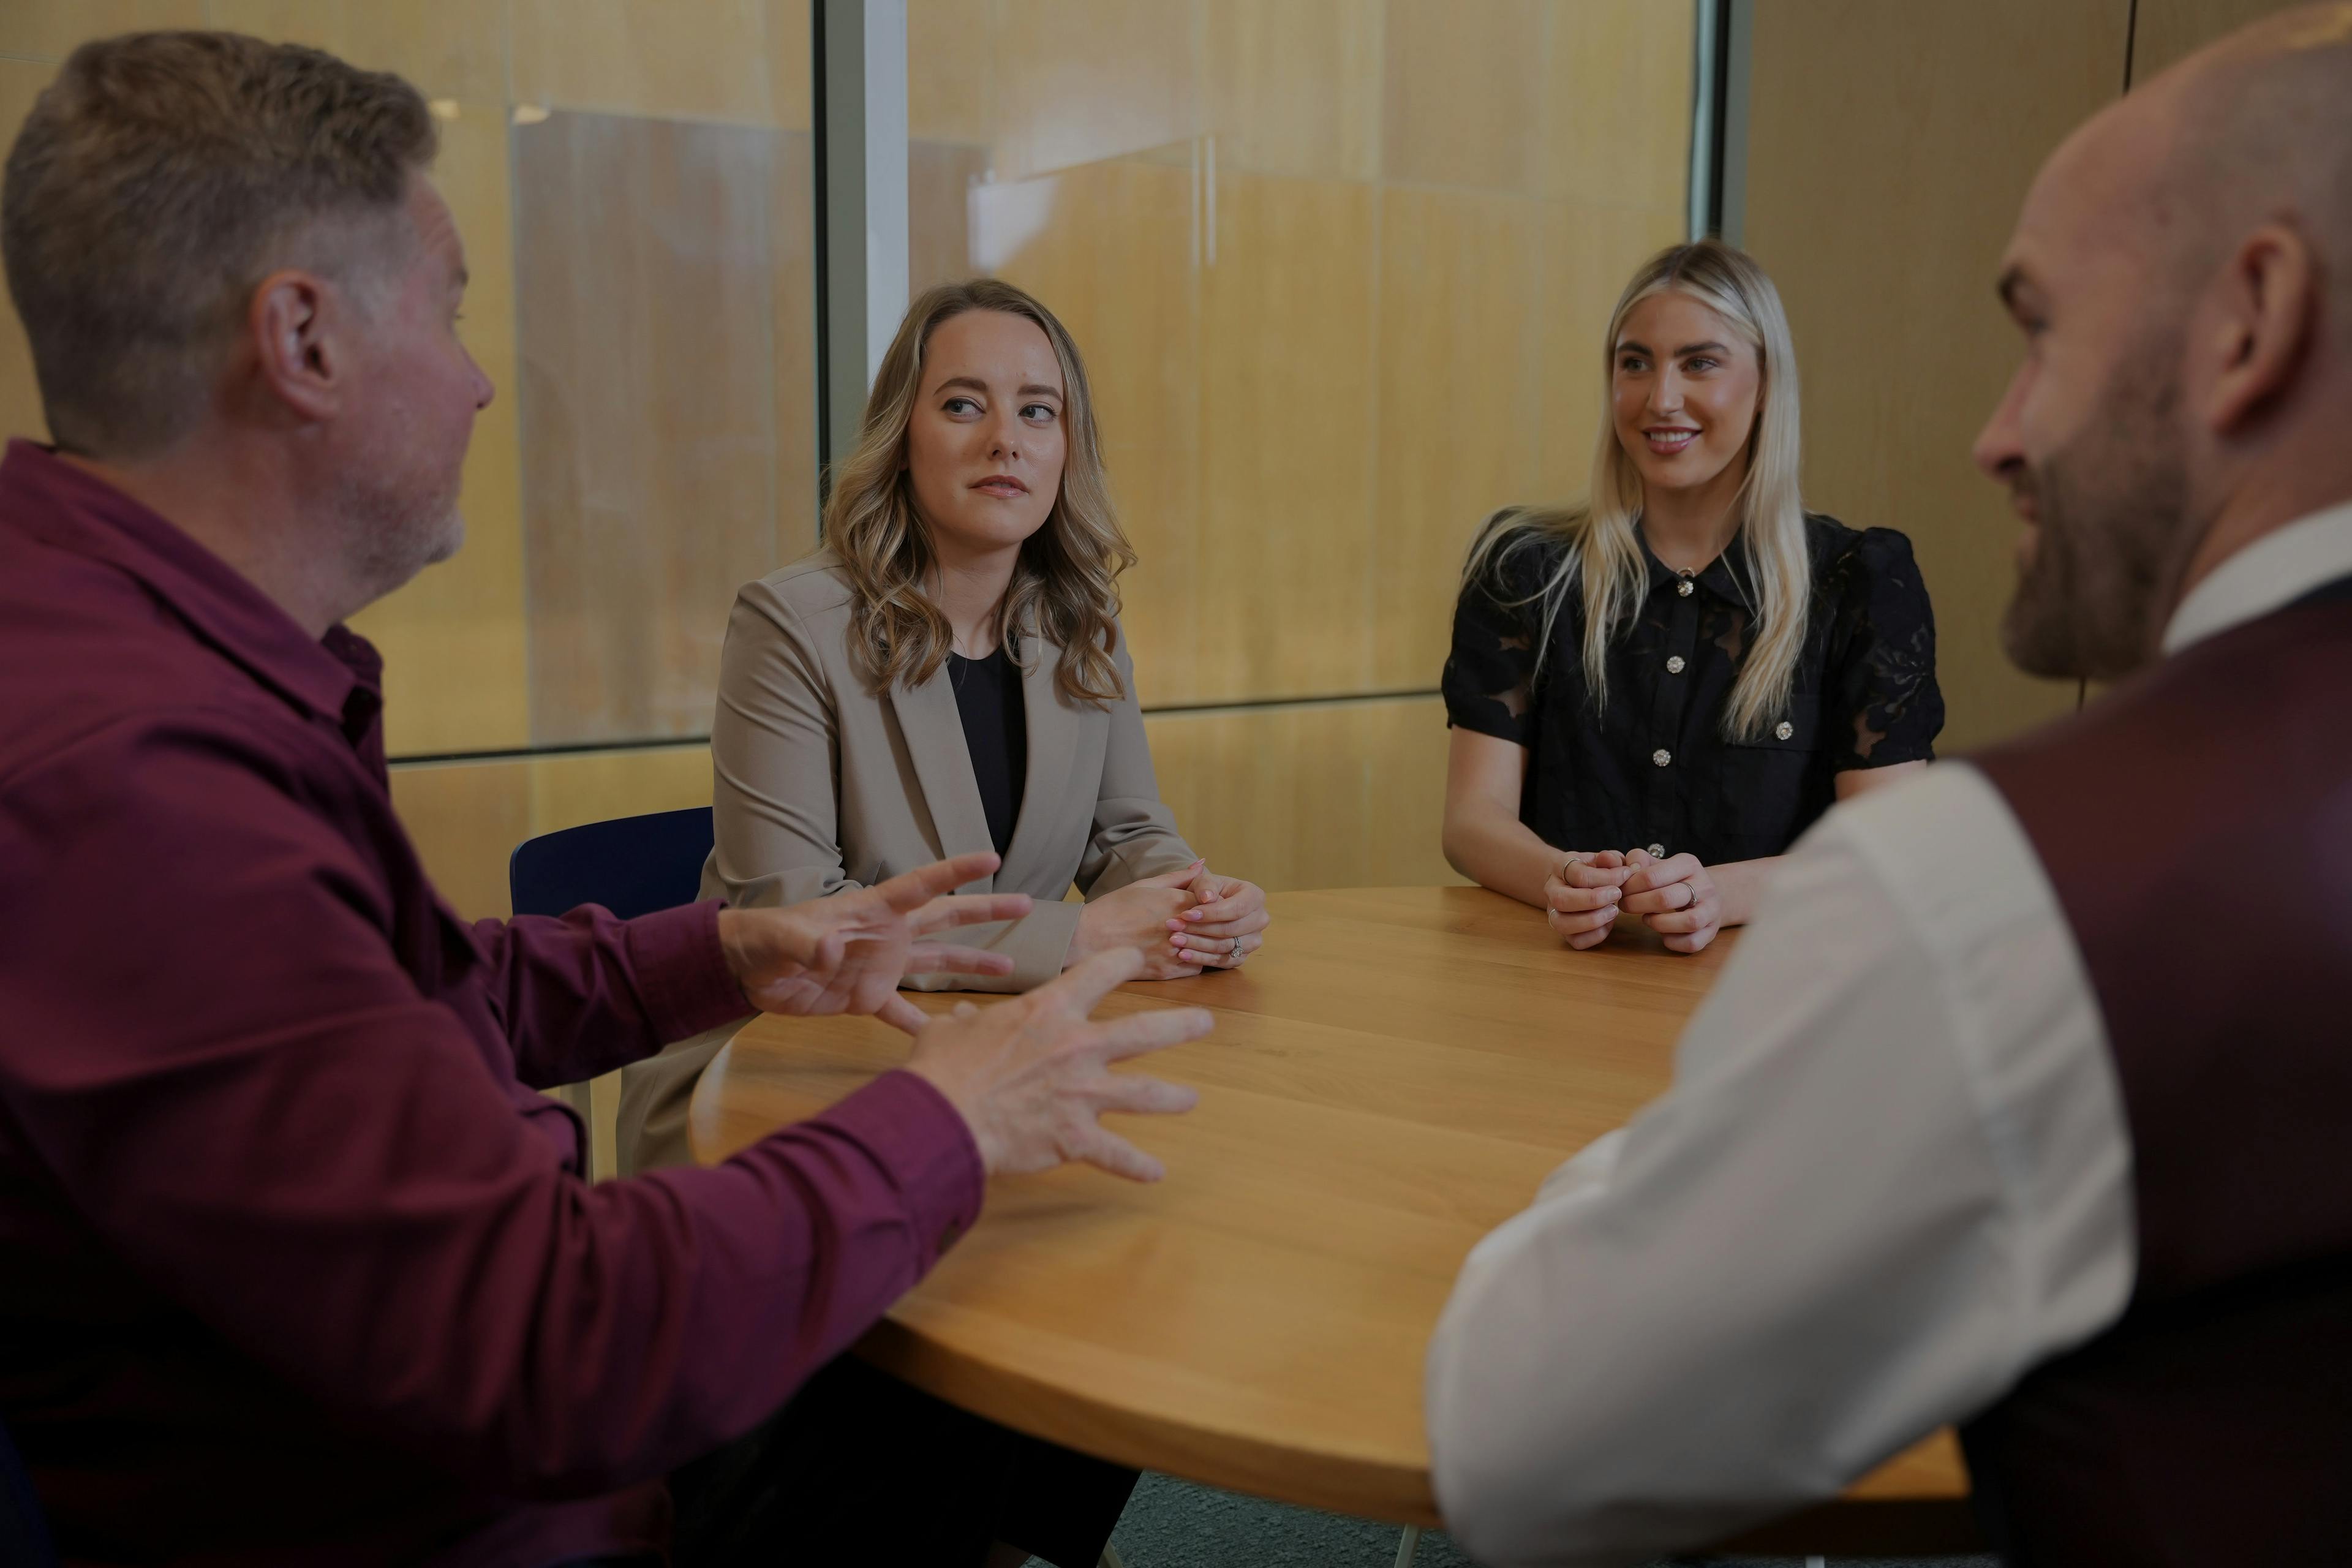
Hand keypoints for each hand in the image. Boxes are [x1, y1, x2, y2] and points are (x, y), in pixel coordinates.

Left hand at [718, 852, 1032, 1031]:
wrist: (749, 972)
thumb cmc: (764, 940)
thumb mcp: (782, 936)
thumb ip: (807, 941)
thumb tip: (830, 953)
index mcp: (873, 911)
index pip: (922, 886)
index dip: (956, 871)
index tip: (992, 857)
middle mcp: (887, 935)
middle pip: (946, 919)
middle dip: (986, 911)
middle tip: (1026, 904)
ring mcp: (882, 966)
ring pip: (938, 962)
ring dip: (972, 964)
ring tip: (1011, 968)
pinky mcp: (868, 997)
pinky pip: (905, 1012)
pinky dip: (927, 1025)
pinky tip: (953, 1037)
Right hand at [906, 948, 1209, 1180]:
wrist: (942, 1116)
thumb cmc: (942, 1069)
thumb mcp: (948, 1030)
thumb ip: (965, 1022)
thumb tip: (963, 1019)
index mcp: (1050, 1010)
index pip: (1100, 972)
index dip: (1121, 961)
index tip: (1134, 959)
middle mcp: (1078, 1046)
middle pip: (1144, 1031)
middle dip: (1180, 1026)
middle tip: (1205, 1023)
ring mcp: (1082, 1092)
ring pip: (1145, 1092)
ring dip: (1173, 1096)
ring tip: (1192, 1099)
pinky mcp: (1076, 1136)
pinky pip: (1116, 1154)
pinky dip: (1137, 1166)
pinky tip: (1156, 1173)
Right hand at [1069, 860, 1210, 979]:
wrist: (1088, 938)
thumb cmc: (1114, 908)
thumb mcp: (1145, 885)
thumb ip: (1178, 876)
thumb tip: (1203, 864)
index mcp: (1175, 902)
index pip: (1213, 902)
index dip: (1212, 904)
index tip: (1206, 906)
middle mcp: (1179, 927)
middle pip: (1214, 927)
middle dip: (1212, 925)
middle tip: (1207, 924)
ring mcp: (1174, 950)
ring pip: (1207, 949)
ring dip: (1204, 944)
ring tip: (1195, 939)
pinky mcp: (1167, 971)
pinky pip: (1195, 967)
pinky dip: (1193, 961)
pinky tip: (1183, 953)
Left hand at [1166, 862, 1268, 969]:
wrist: (1209, 907)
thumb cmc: (1208, 891)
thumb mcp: (1204, 882)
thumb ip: (1205, 886)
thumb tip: (1207, 898)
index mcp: (1255, 897)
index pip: (1236, 908)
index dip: (1211, 913)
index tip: (1185, 914)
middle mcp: (1259, 920)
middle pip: (1231, 929)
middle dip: (1199, 929)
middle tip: (1174, 927)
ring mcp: (1253, 941)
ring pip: (1225, 946)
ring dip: (1197, 945)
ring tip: (1174, 940)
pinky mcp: (1241, 956)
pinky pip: (1222, 961)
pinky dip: (1201, 958)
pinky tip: (1182, 954)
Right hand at [1544, 850, 1630, 949]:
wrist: (1573, 880)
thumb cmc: (1592, 869)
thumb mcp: (1601, 858)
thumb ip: (1610, 859)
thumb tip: (1615, 862)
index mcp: (1559, 868)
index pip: (1578, 874)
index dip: (1606, 876)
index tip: (1626, 874)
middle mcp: (1552, 891)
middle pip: (1562, 900)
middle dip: (1593, 900)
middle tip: (1617, 894)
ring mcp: (1554, 913)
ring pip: (1562, 924)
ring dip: (1592, 920)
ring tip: (1614, 911)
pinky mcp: (1564, 932)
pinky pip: (1576, 941)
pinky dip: (1596, 935)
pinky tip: (1608, 923)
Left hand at [1620, 849, 1723, 953]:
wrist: (1709, 892)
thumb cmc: (1674, 879)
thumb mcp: (1658, 863)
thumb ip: (1638, 861)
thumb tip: (1625, 868)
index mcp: (1688, 864)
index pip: (1651, 876)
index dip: (1629, 887)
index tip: (1620, 891)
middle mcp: (1704, 885)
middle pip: (1665, 899)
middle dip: (1636, 905)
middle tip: (1624, 906)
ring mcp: (1711, 910)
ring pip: (1687, 922)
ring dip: (1658, 924)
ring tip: (1646, 919)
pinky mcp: (1712, 931)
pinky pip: (1692, 942)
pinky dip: (1673, 942)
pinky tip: (1662, 934)